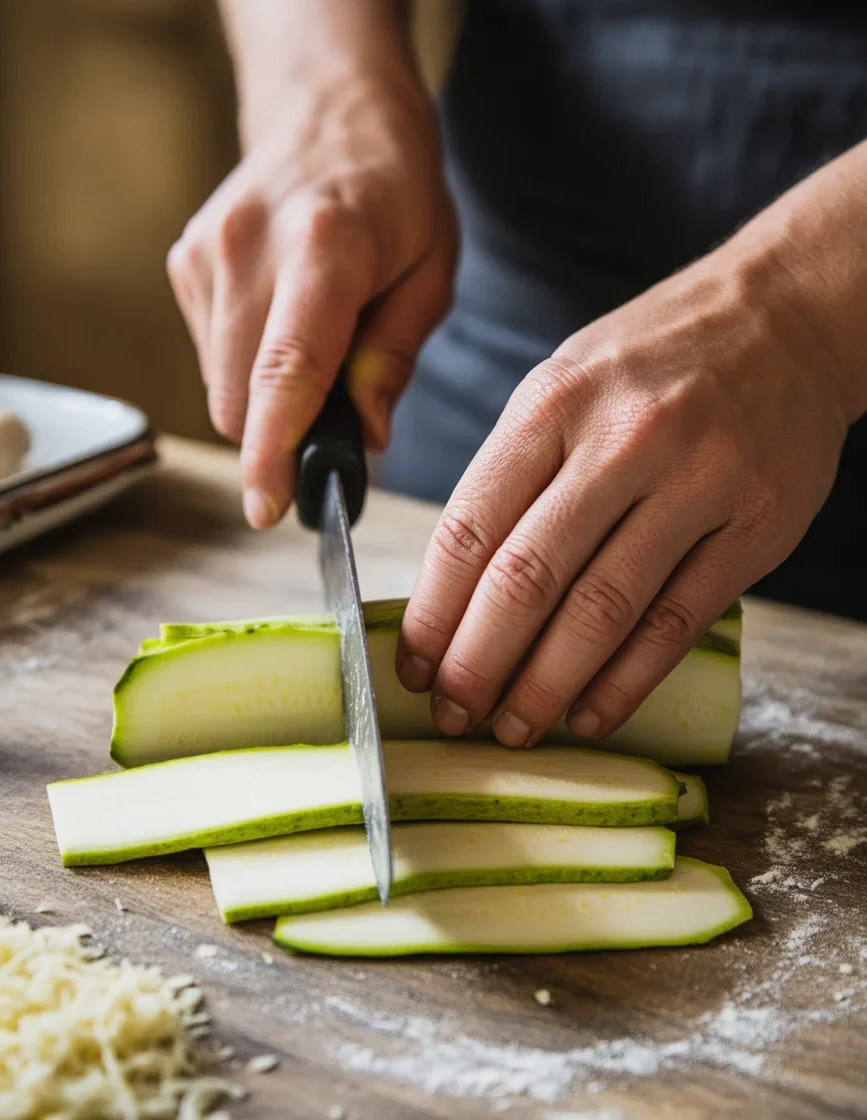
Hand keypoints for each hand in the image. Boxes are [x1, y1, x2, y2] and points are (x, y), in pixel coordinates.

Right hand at [167, 72, 455, 526]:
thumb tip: (363, 440)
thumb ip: (393, 361)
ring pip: (218, 384)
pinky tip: (281, 322)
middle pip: (237, 395)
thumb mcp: (431, 274)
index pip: (284, 371)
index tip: (268, 509)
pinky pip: (209, 354)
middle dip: (277, 437)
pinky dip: (245, 365)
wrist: (331, 112)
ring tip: (314, 348)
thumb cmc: (397, 195)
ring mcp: (207, 252)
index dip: (271, 452)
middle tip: (331, 423)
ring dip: (262, 401)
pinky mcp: (185, 261)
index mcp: (324, 248)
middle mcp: (250, 247)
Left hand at [397, 246, 857, 746]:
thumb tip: (453, 589)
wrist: (783, 318)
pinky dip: (627, 681)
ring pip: (601, 611)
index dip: (433, 613)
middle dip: (477, 664)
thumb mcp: (561, 384)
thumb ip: (509, 475)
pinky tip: (591, 714)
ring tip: (514, 726)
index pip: (469, 529)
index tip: (413, 665)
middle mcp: (620, 442)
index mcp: (552, 405)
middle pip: (527, 579)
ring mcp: (694, 484)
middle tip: (453, 714)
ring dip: (546, 686)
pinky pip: (677, 622)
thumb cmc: (652, 360)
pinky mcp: (754, 526)